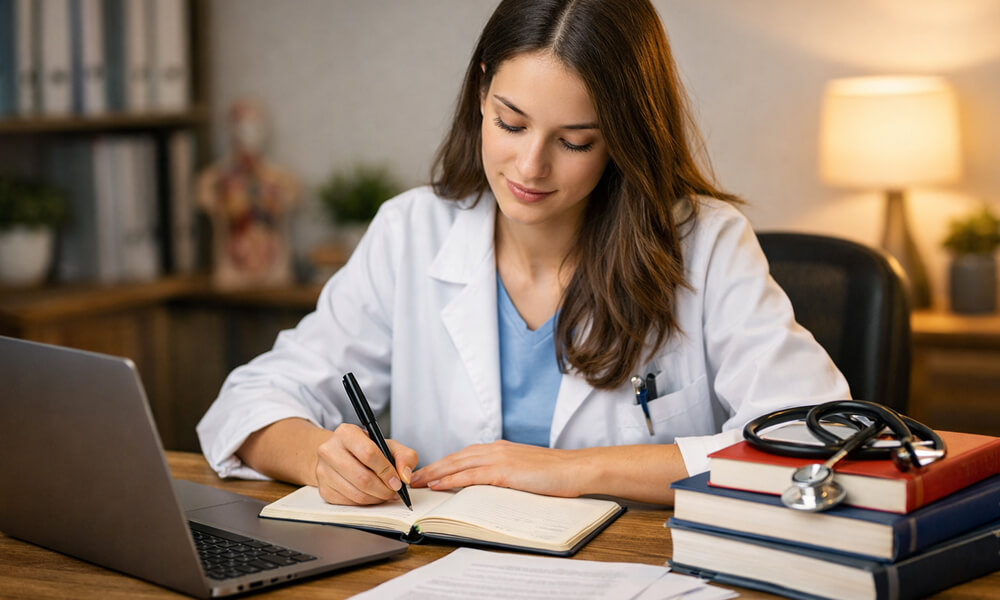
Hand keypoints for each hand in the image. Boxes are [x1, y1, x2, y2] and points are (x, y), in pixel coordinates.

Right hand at [314, 423, 418, 505]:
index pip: (369, 454)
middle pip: (362, 477)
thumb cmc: (366, 449)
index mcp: (346, 433)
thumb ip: (404, 456)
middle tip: (394, 491)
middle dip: (383, 489)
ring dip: (376, 498)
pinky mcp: (323, 489)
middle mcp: (329, 450)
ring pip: (356, 494)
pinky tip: (372, 496)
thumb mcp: (388, 445)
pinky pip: (349, 503)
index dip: (386, 471)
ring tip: (385, 494)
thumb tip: (405, 476)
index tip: (397, 481)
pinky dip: (365, 503)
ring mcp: (323, 471)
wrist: (340, 456)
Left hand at [409, 440, 582, 497]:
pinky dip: (452, 480)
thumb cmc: (556, 473)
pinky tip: (439, 485)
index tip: (428, 472)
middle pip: (455, 458)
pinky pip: (471, 476)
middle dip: (432, 467)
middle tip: (411, 477)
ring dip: (435, 473)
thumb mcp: (524, 471)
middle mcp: (496, 449)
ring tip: (417, 482)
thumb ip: (505, 473)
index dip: (444, 464)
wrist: (577, 469)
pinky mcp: (504, 471)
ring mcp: (500, 458)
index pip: (464, 456)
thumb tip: (488, 486)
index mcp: (500, 449)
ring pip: (458, 464)